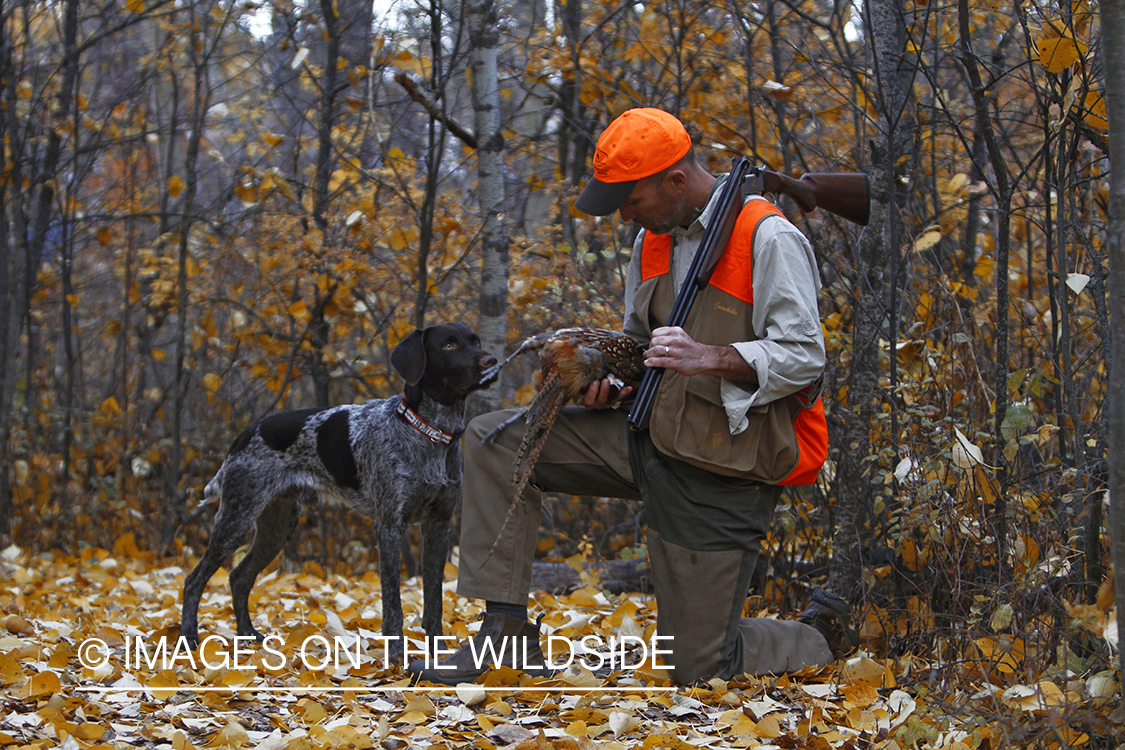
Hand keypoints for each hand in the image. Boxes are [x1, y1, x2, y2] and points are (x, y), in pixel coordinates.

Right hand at [580, 378, 633, 408]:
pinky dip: (624, 392)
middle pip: (600, 400)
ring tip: (610, 381)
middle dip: (602, 390)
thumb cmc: (583, 389)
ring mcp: (604, 403)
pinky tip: (629, 388)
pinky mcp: (612, 400)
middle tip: (603, 380)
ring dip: (611, 390)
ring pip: (609, 399)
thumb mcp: (578, 388)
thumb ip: (578, 383)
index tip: (594, 382)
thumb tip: (572, 372)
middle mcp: (595, 404)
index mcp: (586, 401)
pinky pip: (619, 397)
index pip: (588, 400)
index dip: (591, 392)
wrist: (590, 393)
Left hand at [645, 326, 759, 384]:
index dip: (653, 338)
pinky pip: (660, 361)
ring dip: (649, 354)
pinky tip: (648, 363)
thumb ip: (669, 336)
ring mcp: (677, 351)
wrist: (703, 358)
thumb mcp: (681, 336)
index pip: (656, 332)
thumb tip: (654, 341)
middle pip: (654, 341)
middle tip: (650, 352)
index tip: (653, 343)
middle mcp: (676, 340)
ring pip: (656, 350)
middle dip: (650, 347)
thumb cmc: (690, 349)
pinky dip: (651, 362)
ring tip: (648, 357)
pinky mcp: (677, 362)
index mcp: (676, 332)